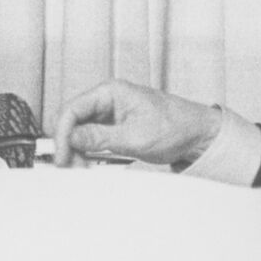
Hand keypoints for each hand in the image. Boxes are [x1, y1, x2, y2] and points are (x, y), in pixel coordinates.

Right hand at [52, 79, 222, 167]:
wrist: (198, 134)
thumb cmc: (176, 126)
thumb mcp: (135, 136)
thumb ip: (100, 137)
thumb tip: (72, 138)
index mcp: (112, 92)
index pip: (73, 109)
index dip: (62, 133)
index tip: (62, 154)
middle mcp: (108, 99)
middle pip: (73, 120)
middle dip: (68, 144)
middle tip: (70, 166)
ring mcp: (111, 113)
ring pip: (80, 131)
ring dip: (77, 150)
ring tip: (81, 168)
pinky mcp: (115, 127)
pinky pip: (92, 138)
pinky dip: (87, 152)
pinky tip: (88, 164)